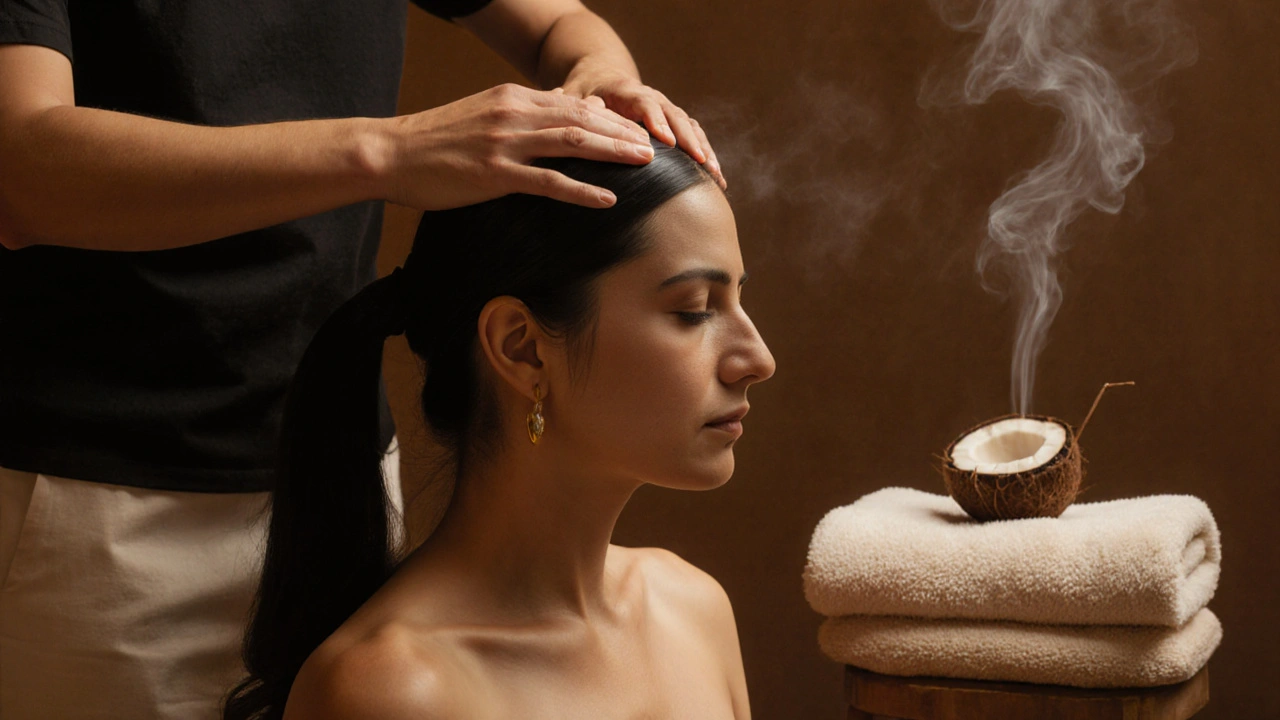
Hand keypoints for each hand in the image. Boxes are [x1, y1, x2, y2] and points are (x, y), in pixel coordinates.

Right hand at [380, 83, 654, 209]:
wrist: (391, 152)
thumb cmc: (436, 141)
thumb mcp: (484, 115)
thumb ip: (522, 115)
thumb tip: (561, 110)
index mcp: (512, 99)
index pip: (573, 105)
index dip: (611, 119)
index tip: (637, 131)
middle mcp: (514, 114)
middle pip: (582, 120)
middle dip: (623, 133)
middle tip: (655, 147)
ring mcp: (506, 143)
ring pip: (572, 144)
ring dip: (613, 153)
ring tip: (644, 163)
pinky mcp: (495, 173)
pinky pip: (548, 182)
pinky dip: (582, 189)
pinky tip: (607, 197)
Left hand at [560, 65, 725, 188]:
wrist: (601, 78)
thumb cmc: (584, 92)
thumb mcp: (574, 96)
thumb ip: (573, 105)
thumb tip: (574, 115)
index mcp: (627, 91)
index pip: (646, 104)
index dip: (658, 122)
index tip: (668, 142)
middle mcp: (652, 98)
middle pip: (676, 117)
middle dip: (690, 141)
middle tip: (701, 163)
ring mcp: (666, 110)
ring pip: (690, 127)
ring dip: (705, 151)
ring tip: (715, 177)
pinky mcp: (673, 124)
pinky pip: (695, 137)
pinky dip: (706, 156)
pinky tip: (717, 181)